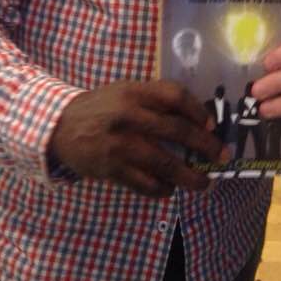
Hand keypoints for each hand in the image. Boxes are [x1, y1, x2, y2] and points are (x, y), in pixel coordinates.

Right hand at [48, 79, 226, 197]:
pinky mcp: (111, 169)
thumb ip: (154, 99)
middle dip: (204, 145)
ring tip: (204, 183)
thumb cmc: (101, 106)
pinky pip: (143, 183)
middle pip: (176, 130)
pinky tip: (171, 189)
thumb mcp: (125, 91)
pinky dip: (161, 188)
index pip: (174, 96)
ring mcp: (119, 144)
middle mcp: (129, 116)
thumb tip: (194, 117)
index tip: (212, 124)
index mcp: (134, 92)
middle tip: (221, 157)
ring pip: (163, 163)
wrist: (60, 127)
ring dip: (188, 176)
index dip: (197, 110)